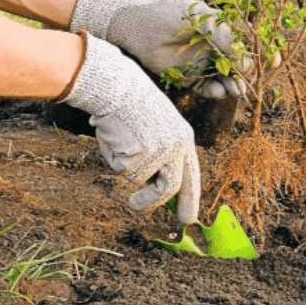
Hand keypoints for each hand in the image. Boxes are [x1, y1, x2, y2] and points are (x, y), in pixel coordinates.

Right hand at [60, 33, 200, 223]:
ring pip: (139, 180)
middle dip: (153, 203)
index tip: (188, 218)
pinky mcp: (139, 153)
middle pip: (171, 187)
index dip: (190, 198)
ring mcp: (159, 151)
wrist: (119, 86)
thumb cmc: (133, 106)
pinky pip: (122, 169)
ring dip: (126, 169)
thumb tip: (158, 189)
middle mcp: (177, 146)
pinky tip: (114, 137)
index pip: (192, 175)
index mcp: (185, 139)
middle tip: (136, 206)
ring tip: (119, 147)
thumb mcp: (158, 127)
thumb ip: (162, 154)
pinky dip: (113, 158)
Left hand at [70, 0, 248, 98]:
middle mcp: (215, 46)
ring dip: (234, 85)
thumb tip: (245, 60)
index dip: (263, 52)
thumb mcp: (200, 19)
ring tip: (235, 89)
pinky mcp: (189, 77)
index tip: (274, 61)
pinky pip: (208, 88)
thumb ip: (223, 37)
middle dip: (249, 74)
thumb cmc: (167, 14)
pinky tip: (218, 90)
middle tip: (251, 81)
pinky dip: (216, 91)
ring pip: (227, 78)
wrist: (135, 26)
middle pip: (241, 63)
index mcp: (221, 27)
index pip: (248, 41)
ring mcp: (203, 62)